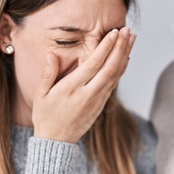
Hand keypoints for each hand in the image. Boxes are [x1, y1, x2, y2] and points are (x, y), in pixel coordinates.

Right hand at [33, 27, 135, 142]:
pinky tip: (126, 58)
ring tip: (131, 39)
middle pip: (110, 68)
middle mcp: (88, 94)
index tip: (114, 33)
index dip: (105, 48)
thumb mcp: (41, 95)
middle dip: (120, 48)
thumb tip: (51, 54)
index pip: (93, 64)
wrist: (56, 142)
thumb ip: (47, 74)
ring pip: (115, 75)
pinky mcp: (101, 105)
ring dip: (124, 56)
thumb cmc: (46, 116)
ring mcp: (97, 100)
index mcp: (72, 89)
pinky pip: (114, 84)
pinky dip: (121, 70)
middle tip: (127, 31)